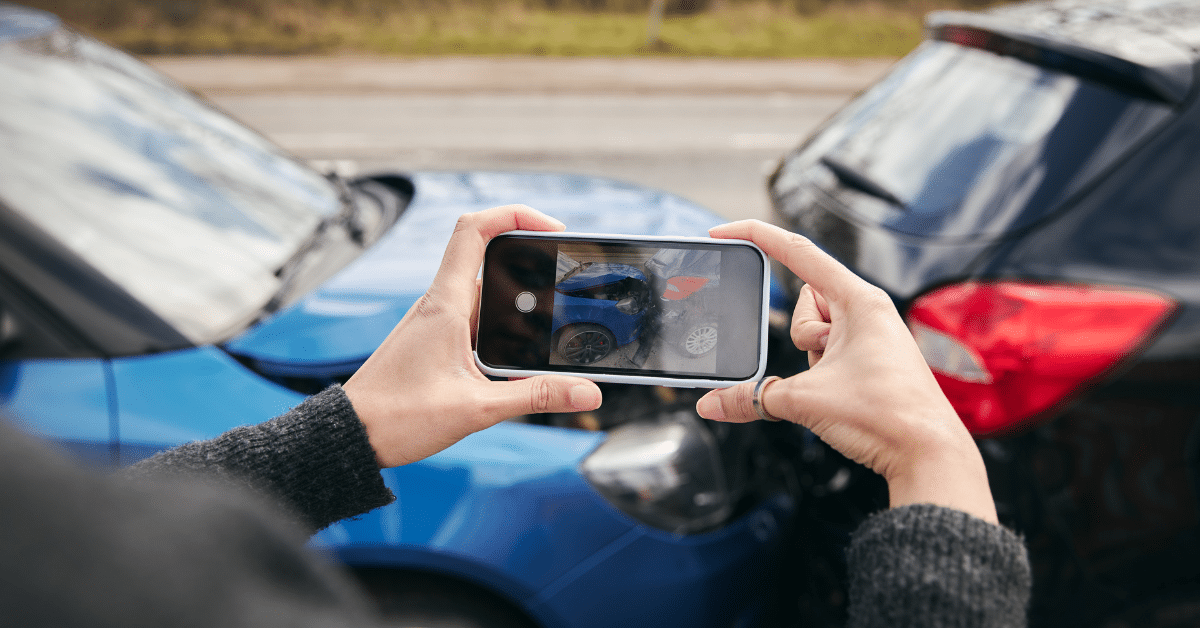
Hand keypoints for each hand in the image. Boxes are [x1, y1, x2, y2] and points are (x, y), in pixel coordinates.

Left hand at [343, 206, 601, 467]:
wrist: (350, 436)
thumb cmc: (397, 418)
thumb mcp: (477, 409)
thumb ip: (536, 397)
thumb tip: (589, 392)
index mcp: (445, 304)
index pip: (475, 230)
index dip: (516, 214)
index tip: (552, 229)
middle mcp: (439, 304)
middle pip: (489, 260)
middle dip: (531, 270)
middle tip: (565, 289)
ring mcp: (435, 321)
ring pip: (485, 295)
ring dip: (518, 307)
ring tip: (548, 333)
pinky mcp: (434, 340)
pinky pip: (475, 319)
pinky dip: (502, 329)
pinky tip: (518, 360)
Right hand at [695, 220, 996, 523]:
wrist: (929, 454)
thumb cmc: (887, 415)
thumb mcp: (804, 401)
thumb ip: (751, 398)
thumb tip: (711, 405)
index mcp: (858, 299)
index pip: (797, 252)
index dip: (756, 236)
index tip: (724, 233)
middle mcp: (868, 310)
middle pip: (804, 302)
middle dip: (801, 336)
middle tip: (823, 365)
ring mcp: (871, 334)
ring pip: (815, 332)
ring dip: (814, 358)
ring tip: (841, 384)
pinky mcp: (871, 358)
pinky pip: (829, 352)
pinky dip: (823, 371)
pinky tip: (842, 395)